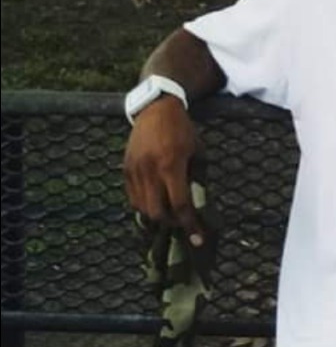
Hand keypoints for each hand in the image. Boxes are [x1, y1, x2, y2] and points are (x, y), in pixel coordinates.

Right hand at [124, 97, 202, 244]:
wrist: (156, 108)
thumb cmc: (182, 130)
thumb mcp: (197, 153)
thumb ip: (196, 180)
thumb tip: (199, 209)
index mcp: (171, 165)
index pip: (180, 205)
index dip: (190, 225)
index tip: (198, 238)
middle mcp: (150, 170)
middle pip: (157, 213)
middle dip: (171, 223)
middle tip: (182, 222)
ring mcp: (135, 170)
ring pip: (142, 209)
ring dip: (157, 216)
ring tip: (168, 213)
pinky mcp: (125, 169)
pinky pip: (133, 198)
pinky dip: (145, 206)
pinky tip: (155, 202)